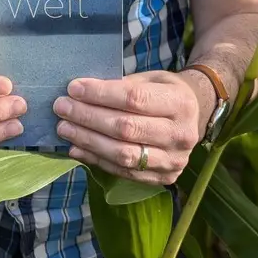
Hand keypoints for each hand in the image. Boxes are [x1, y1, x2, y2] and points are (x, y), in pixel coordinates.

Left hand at [52, 72, 202, 185]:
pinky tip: (76, 148)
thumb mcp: (153, 78)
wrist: (196, 116)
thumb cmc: (166, 93)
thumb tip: (82, 92)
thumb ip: (123, 86)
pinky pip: (123, 171)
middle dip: (88, 118)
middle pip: (126, 128)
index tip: (74, 88)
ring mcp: (173, 160)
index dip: (101, 95)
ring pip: (123, 154)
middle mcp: (181, 134)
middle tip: (62, 108)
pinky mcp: (163, 178)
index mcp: (180, 103)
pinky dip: (96, 159)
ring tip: (64, 128)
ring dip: (88, 141)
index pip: (134, 99)